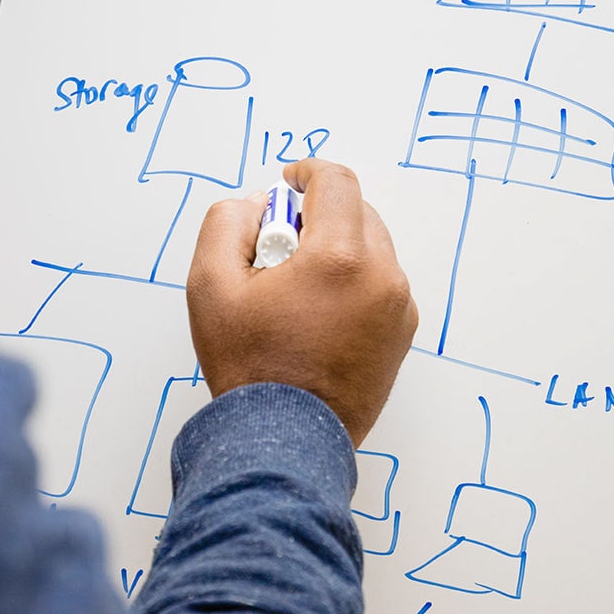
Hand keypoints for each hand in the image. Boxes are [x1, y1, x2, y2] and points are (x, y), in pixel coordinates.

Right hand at [186, 160, 417, 447]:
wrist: (287, 441)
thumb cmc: (250, 367)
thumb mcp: (210, 285)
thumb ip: (226, 223)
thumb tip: (256, 204)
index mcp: (338, 258)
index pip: (336, 182)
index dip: (308, 172)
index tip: (289, 181)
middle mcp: (381, 276)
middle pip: (357, 212)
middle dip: (319, 215)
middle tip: (279, 248)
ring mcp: (398, 306)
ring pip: (371, 247)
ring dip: (337, 248)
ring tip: (297, 288)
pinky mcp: (403, 332)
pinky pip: (380, 283)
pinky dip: (353, 281)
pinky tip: (318, 312)